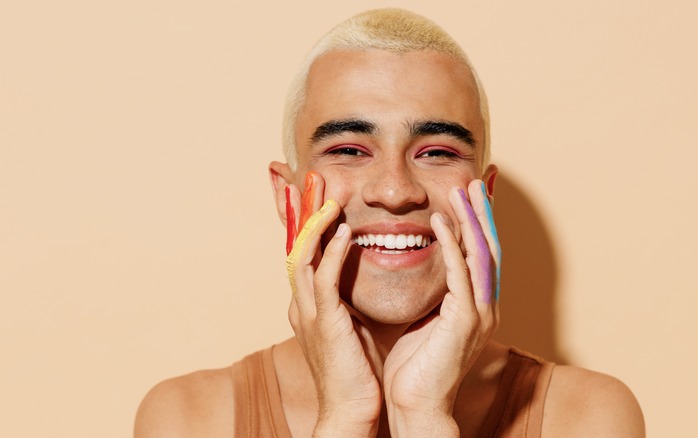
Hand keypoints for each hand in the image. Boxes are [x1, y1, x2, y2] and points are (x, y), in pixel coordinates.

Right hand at [284, 172, 381, 435]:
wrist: (350, 409)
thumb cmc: (355, 368)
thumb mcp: (348, 322)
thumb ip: (346, 294)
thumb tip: (359, 271)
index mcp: (308, 301)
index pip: (302, 248)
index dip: (302, 217)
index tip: (307, 187)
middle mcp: (301, 301)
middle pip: (293, 243)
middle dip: (298, 209)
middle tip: (306, 175)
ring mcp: (309, 312)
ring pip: (302, 255)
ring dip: (314, 222)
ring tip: (325, 192)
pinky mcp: (324, 324)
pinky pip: (324, 281)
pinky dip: (332, 253)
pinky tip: (344, 232)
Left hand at [382, 179, 500, 436]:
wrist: (415, 406)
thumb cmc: (414, 367)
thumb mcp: (425, 322)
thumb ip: (433, 296)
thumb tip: (422, 270)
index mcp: (477, 308)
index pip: (482, 256)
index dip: (479, 225)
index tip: (471, 197)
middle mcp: (485, 307)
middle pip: (490, 248)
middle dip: (483, 214)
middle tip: (475, 181)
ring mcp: (479, 314)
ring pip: (481, 254)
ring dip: (472, 219)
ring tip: (461, 190)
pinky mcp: (465, 321)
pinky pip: (459, 272)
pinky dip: (451, 243)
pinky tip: (441, 220)